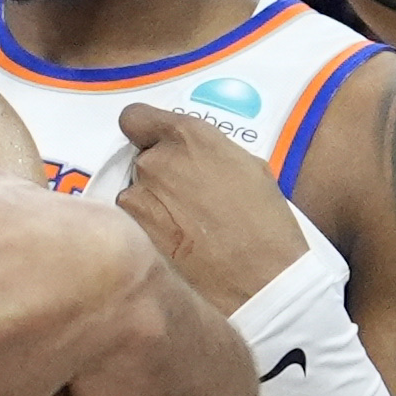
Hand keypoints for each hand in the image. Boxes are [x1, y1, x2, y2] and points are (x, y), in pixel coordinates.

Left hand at [109, 99, 313, 309]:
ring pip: (131, 193)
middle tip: (181, 200)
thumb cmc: (266, 223)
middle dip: (155, 176)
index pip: (135, 117)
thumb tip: (193, 158)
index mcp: (190, 135)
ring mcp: (139, 195)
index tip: (151, 146)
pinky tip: (171, 245)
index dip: (143, 133)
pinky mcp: (131, 231)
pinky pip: (128, 222)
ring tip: (180, 229)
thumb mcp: (249, 168)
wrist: (261, 277)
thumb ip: (209, 153)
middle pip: (137, 159)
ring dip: (147, 206)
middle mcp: (156, 159)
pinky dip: (143, 231)